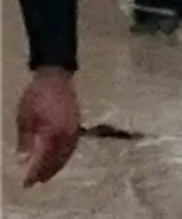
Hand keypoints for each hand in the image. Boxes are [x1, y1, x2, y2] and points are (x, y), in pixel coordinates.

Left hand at [16, 67, 80, 186]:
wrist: (55, 78)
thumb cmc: (36, 96)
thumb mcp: (24, 117)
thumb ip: (24, 140)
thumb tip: (22, 159)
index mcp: (52, 132)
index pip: (44, 159)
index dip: (35, 172)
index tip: (27, 183)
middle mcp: (66, 134)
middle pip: (57, 159)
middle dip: (46, 172)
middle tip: (36, 182)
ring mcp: (74, 129)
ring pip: (67, 154)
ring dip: (58, 166)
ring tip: (47, 176)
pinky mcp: (78, 124)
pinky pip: (73, 145)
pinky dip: (66, 156)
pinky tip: (59, 160)